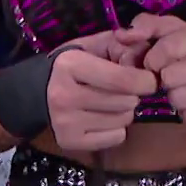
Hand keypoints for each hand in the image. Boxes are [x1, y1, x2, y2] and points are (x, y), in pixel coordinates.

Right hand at [47, 29, 159, 151]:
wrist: (35, 92)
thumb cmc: (73, 65)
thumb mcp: (94, 45)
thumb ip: (122, 45)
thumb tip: (146, 53)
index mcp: (70, 65)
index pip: (123, 80)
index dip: (145, 81)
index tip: (149, 80)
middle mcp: (64, 95)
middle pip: (126, 102)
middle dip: (132, 95)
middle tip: (123, 90)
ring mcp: (65, 121)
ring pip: (123, 120)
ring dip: (125, 112)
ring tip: (111, 103)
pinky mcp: (68, 141)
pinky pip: (115, 138)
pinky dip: (116, 129)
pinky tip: (103, 119)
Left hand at [131, 13, 185, 124]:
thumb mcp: (172, 29)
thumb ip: (146, 26)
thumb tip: (122, 36)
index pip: (171, 47)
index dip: (152, 58)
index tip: (150, 63)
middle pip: (174, 77)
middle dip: (161, 79)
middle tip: (163, 78)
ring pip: (181, 99)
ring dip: (170, 97)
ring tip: (175, 89)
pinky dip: (182, 112)